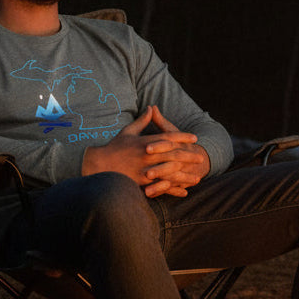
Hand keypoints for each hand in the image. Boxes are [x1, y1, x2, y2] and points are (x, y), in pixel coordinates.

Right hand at [82, 105, 210, 197]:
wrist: (98, 165)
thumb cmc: (114, 147)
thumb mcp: (128, 131)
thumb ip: (142, 121)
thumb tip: (151, 107)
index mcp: (145, 142)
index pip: (168, 137)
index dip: (183, 137)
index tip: (194, 138)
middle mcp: (147, 155)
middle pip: (172, 154)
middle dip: (188, 156)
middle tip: (201, 157)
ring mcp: (144, 170)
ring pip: (169, 172)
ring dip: (184, 175)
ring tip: (197, 178)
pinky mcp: (140, 183)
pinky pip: (160, 186)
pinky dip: (172, 190)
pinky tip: (183, 192)